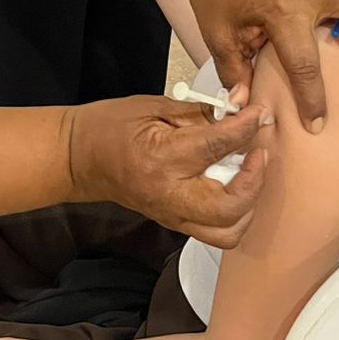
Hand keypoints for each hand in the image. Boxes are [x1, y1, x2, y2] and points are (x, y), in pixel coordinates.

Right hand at [66, 92, 268, 246]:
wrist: (78, 158)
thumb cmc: (110, 125)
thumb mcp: (153, 107)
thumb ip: (199, 112)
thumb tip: (238, 107)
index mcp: (161, 158)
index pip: (217, 146)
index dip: (246, 127)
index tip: (260, 113)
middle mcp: (169, 195)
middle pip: (231, 205)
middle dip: (256, 179)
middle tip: (259, 150)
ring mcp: (171, 215)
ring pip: (228, 231)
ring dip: (248, 203)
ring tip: (249, 173)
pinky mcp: (173, 224)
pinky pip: (215, 232)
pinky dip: (234, 214)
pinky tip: (234, 186)